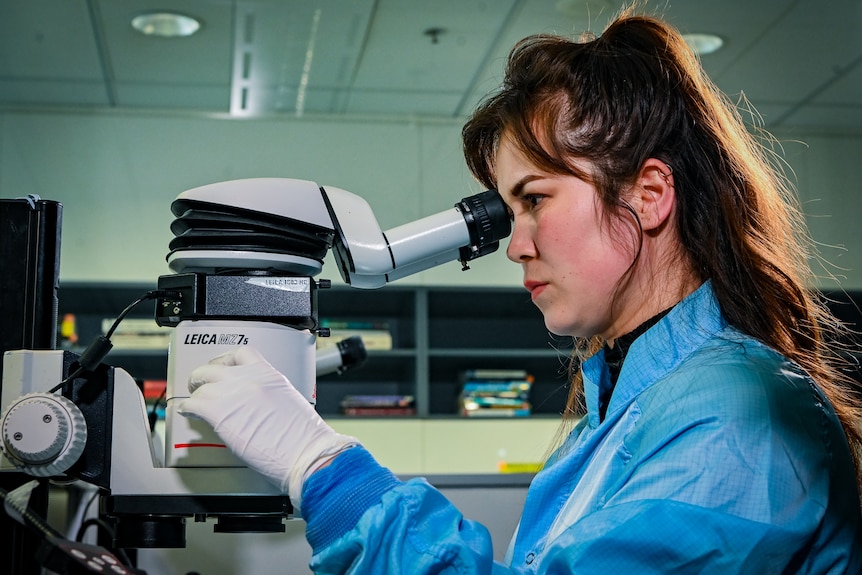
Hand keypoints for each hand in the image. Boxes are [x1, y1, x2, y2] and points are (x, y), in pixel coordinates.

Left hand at [177, 346, 357, 508]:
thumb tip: (252, 404)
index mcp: (270, 375)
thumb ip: (268, 396)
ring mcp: (234, 393)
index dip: (226, 362)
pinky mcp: (220, 413)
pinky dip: (188, 407)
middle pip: (214, 366)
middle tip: (201, 384)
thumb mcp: (289, 403)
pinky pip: (193, 403)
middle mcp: (250, 379)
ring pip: (201, 383)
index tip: (223, 368)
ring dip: (195, 392)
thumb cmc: (303, 437)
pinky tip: (188, 412)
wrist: (304, 452)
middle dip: (204, 375)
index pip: (241, 354)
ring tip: (194, 400)